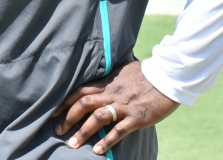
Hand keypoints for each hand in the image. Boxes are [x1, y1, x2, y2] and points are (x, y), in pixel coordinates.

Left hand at [52, 61, 178, 155]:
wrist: (168, 77)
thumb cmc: (147, 74)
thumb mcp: (124, 70)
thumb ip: (111, 77)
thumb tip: (102, 76)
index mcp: (108, 83)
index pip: (80, 91)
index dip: (65, 102)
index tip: (54, 113)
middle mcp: (112, 94)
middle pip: (84, 104)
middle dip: (68, 118)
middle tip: (57, 130)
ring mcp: (124, 106)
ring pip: (98, 118)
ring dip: (83, 132)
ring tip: (72, 144)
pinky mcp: (137, 117)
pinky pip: (119, 130)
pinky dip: (107, 140)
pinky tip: (98, 150)